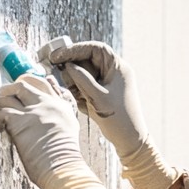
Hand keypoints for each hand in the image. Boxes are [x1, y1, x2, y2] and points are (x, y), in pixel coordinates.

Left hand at [0, 74, 107, 188]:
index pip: (44, 83)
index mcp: (60, 105)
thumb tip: (53, 109)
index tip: (21, 87)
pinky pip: (1, 111)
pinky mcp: (19, 121)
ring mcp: (32, 111)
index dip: (30, 82)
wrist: (63, 167)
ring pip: (8, 94)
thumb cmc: (66, 156)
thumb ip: (63, 113)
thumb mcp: (70, 128)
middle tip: (3, 95)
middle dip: (10, 87)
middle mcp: (46, 104)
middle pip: (24, 83)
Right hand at [47, 41, 146, 157]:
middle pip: (88, 61)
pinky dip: (80, 92)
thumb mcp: (97, 97)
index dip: (75, 49)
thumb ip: (82, 78)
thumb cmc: (118, 118)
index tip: (59, 54)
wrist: (129, 139)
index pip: (94, 49)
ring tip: (77, 95)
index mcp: (117, 67)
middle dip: (73, 67)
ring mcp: (108, 83)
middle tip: (59, 73)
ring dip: (76, 83)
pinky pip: (87, 87)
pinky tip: (83, 104)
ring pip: (85, 75)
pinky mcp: (103, 94)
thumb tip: (68, 66)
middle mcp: (113, 72)